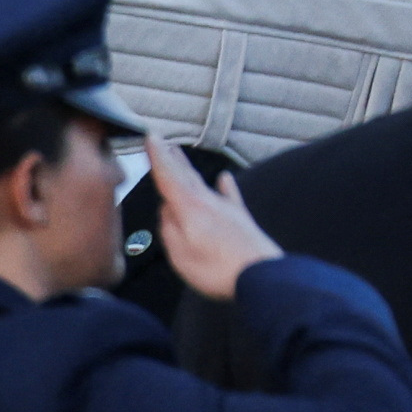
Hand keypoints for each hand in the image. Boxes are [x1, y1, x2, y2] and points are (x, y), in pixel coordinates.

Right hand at [144, 134, 280, 303]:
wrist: (261, 275)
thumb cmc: (217, 269)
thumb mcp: (180, 254)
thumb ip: (169, 228)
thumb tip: (166, 210)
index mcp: (189, 208)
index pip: (168, 176)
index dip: (157, 156)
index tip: (150, 136)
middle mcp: (207, 202)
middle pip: (185, 174)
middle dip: (170, 157)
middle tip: (161, 140)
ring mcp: (226, 208)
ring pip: (202, 182)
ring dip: (188, 167)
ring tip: (179, 154)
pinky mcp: (241, 219)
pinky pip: (230, 196)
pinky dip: (225, 186)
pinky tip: (225, 177)